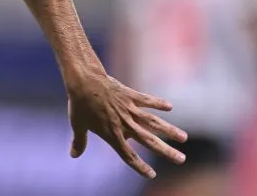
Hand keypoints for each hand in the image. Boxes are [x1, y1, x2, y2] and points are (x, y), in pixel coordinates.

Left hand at [67, 70, 187, 178]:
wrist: (83, 82)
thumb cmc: (79, 105)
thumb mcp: (78, 125)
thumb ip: (79, 142)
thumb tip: (73, 155)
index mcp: (112, 134)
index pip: (129, 156)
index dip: (140, 166)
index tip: (152, 174)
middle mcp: (125, 124)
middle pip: (149, 141)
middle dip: (166, 151)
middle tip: (182, 160)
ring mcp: (129, 109)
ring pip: (153, 122)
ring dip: (169, 130)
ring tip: (183, 137)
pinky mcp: (130, 95)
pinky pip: (147, 100)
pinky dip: (158, 102)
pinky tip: (170, 106)